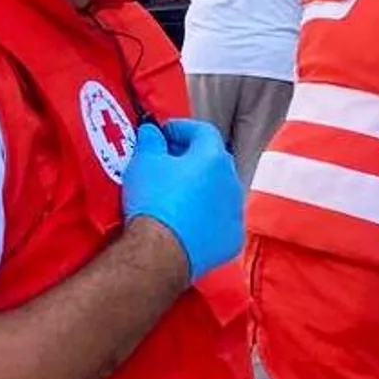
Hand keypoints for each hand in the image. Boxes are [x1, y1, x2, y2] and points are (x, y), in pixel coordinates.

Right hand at [121, 120, 244, 279]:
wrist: (161, 250)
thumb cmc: (154, 201)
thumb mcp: (144, 161)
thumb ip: (151, 140)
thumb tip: (152, 132)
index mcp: (213, 158)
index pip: (203, 131)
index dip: (182, 129)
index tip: (164, 135)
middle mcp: (231, 182)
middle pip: (214, 161)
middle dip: (192, 158)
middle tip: (167, 162)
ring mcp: (235, 212)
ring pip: (219, 192)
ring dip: (201, 189)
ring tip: (175, 195)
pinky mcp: (232, 239)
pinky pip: (220, 221)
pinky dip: (206, 218)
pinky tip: (186, 222)